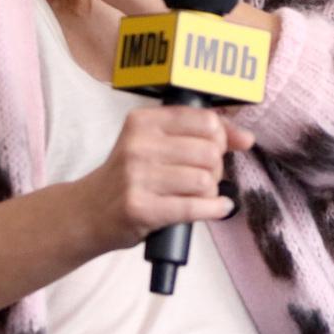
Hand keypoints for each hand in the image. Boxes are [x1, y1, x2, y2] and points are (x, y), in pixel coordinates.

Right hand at [75, 106, 254, 256]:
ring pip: (206, 181)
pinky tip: (216, 208)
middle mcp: (139, 145)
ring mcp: (137, 177)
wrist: (87, 212)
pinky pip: (196, 207)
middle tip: (203, 178)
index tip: (217, 150)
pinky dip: (215, 210)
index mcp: (143, 122)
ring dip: (211, 192)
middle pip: (210, 153)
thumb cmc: (130, 176)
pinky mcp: (141, 209)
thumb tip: (247, 138)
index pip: (206, 121)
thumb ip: (201, 135)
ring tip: (198, 195)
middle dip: (216, 169)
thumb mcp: (155, 144)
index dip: (221, 138)